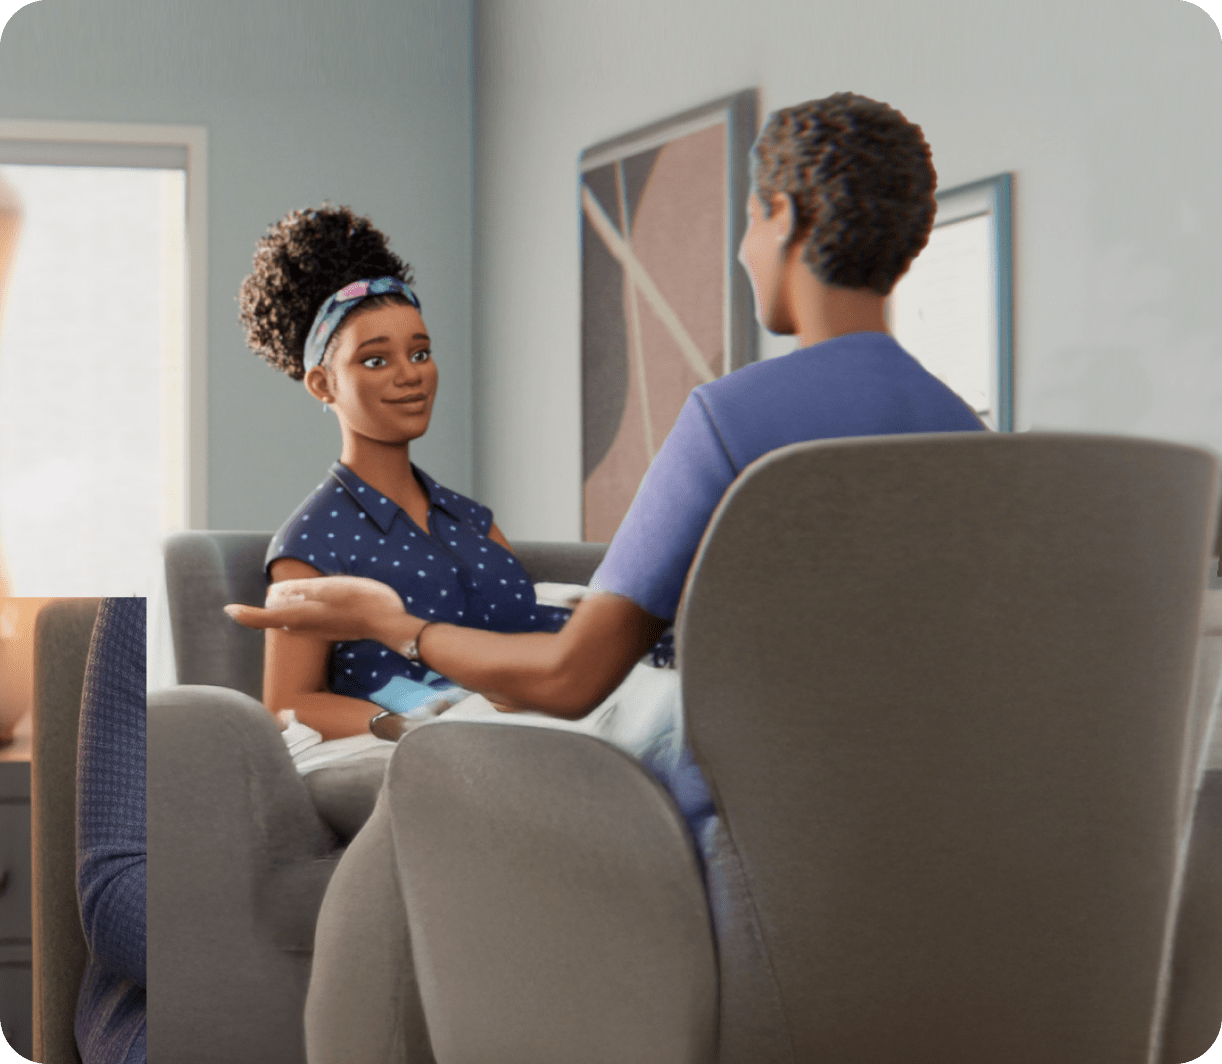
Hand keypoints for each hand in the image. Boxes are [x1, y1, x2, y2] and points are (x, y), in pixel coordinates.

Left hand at [225, 575, 408, 643]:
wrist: (390, 623)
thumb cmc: (362, 602)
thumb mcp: (332, 588)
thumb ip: (304, 590)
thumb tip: (276, 593)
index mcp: (303, 616)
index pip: (264, 619)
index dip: (245, 615)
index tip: (229, 610)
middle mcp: (307, 628)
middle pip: (277, 619)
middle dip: (267, 608)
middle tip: (269, 592)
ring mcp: (320, 631)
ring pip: (291, 621)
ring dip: (285, 609)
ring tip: (287, 594)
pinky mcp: (331, 630)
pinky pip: (306, 622)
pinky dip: (301, 612)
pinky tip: (313, 602)